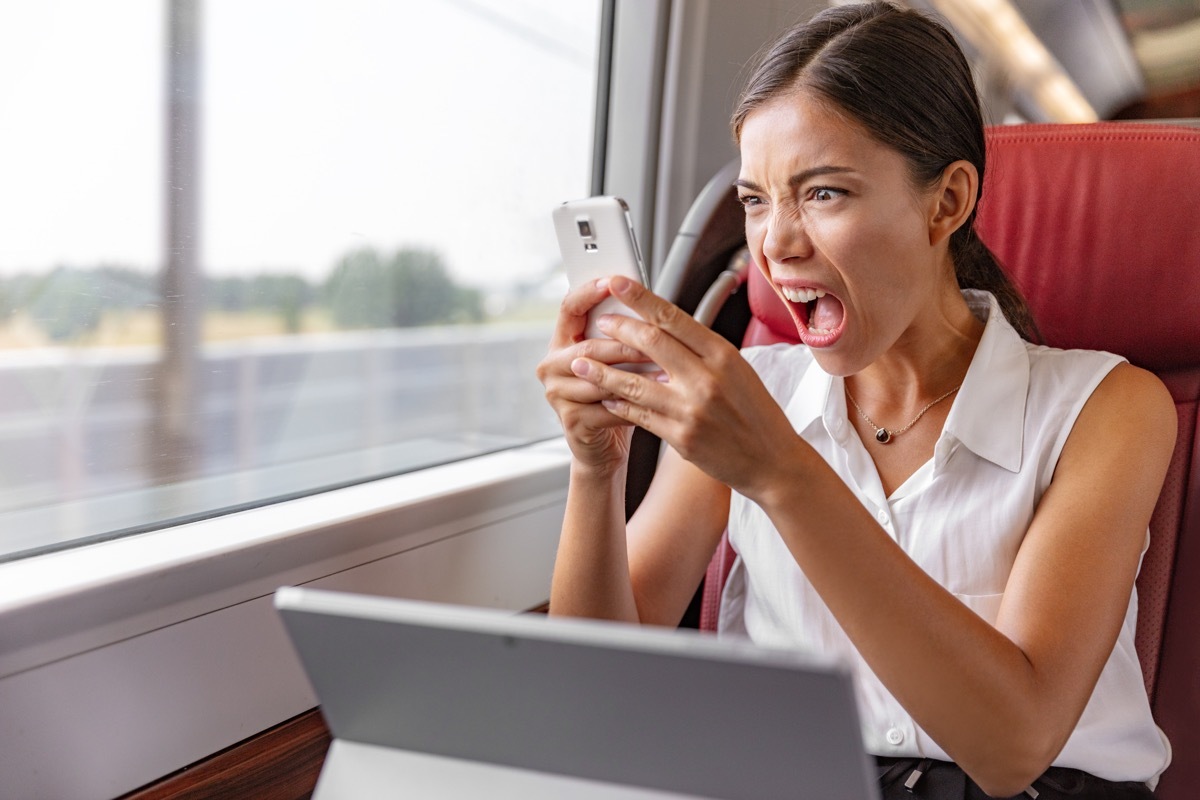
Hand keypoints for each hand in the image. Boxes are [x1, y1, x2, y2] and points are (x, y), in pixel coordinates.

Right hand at [537, 277, 655, 471]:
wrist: (602, 448)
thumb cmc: (614, 398)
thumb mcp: (615, 361)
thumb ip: (620, 335)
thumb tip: (649, 303)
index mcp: (561, 343)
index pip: (568, 309)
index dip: (589, 293)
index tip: (612, 282)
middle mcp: (552, 366)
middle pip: (587, 347)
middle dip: (624, 344)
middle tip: (655, 341)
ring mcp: (557, 394)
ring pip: (598, 379)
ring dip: (635, 376)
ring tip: (666, 373)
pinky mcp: (571, 421)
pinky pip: (606, 408)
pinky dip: (635, 405)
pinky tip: (657, 402)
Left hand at [568, 276, 803, 497]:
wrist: (772, 461)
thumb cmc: (756, 414)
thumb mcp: (739, 370)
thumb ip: (704, 351)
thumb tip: (667, 328)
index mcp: (723, 355)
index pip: (674, 318)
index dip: (641, 298)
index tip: (618, 283)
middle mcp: (707, 379)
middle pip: (651, 342)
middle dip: (618, 329)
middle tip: (600, 322)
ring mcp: (691, 409)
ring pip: (635, 382)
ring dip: (603, 371)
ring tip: (582, 363)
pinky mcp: (680, 437)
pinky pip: (640, 415)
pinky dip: (619, 404)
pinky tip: (606, 396)